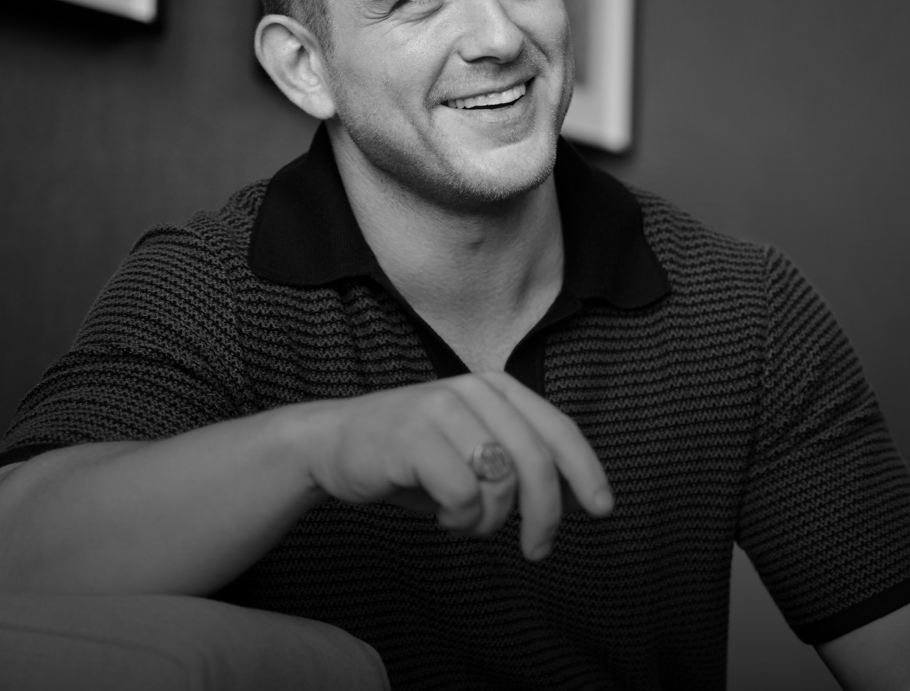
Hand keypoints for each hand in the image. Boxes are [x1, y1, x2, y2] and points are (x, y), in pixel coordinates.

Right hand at [297, 372, 612, 559]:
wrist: (336, 444)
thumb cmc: (413, 456)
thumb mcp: (473, 451)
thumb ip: (518, 462)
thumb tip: (576, 497)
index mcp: (495, 388)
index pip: (557, 428)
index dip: (586, 471)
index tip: (602, 509)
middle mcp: (472, 389)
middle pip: (534, 460)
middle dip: (546, 515)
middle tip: (537, 550)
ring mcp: (441, 408)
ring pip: (499, 483)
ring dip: (488, 521)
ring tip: (463, 521)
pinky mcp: (414, 434)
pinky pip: (462, 496)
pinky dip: (458, 521)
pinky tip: (438, 515)